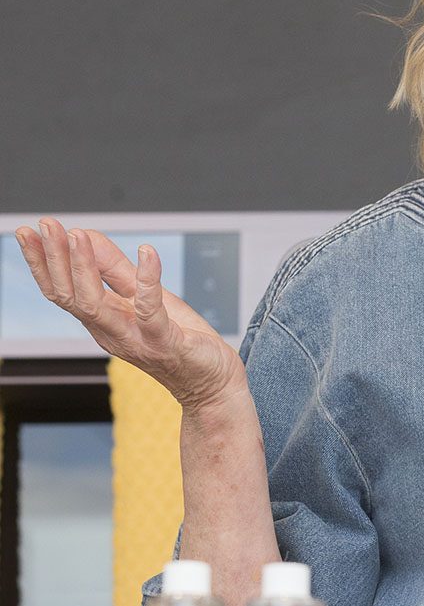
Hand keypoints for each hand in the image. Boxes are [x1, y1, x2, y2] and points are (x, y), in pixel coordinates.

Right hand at [15, 217, 246, 409]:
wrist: (211, 380)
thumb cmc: (178, 337)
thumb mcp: (143, 295)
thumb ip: (115, 269)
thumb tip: (85, 235)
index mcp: (102, 320)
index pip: (61, 291)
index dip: (42, 262)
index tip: (29, 231)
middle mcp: (110, 331)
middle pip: (69, 296)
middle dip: (54, 259)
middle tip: (46, 224)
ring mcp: (135, 338)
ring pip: (95, 306)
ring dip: (84, 268)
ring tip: (78, 235)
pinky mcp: (164, 342)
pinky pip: (150, 311)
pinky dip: (148, 280)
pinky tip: (148, 252)